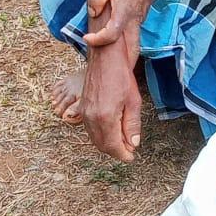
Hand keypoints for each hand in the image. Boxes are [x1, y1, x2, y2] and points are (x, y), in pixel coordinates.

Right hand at [80, 34, 141, 161]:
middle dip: (116, 150)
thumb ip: (132, 124)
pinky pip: (90, 129)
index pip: (113, 145)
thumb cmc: (121, 76)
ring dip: (108, 144)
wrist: (104, 58)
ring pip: (95, 138)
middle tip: (129, 151)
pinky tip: (111, 132)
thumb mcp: (133, 101)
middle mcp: (91, 118)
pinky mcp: (82, 108)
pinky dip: (100, 135)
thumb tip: (133, 143)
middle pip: (102, 145)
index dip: (123, 154)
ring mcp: (84, 113)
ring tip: (123, 143)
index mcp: (105, 117)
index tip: (131, 157)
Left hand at [83, 0, 161, 57]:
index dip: (98, 40)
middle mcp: (134, 21)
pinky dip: (126, 44)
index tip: (87, 38)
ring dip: (125, 56)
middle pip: (132, 51)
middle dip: (123, 64)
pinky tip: (115, 44)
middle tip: (110, 73)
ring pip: (134, 45)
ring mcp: (139, 21)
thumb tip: (93, 13)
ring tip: (110, 63)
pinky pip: (133, 36)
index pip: (111, 36)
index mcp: (124, 13)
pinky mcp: (140, 18)